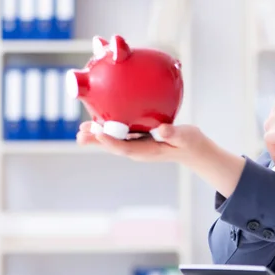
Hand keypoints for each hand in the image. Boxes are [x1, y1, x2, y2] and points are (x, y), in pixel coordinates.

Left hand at [77, 121, 204, 164]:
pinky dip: (108, 130)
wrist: (193, 150)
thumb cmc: (190, 143)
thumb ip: (173, 134)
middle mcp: (139, 151)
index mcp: (148, 151)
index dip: (111, 142)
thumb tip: (162, 129)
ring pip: (115, 142)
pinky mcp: (139, 140)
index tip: (98, 133)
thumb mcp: (185, 137)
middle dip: (97, 140)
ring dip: (98, 136)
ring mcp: (138, 146)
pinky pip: (120, 136)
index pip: (126, 148)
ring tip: (82, 130)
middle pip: (114, 146)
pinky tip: (100, 123)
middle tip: (81, 135)